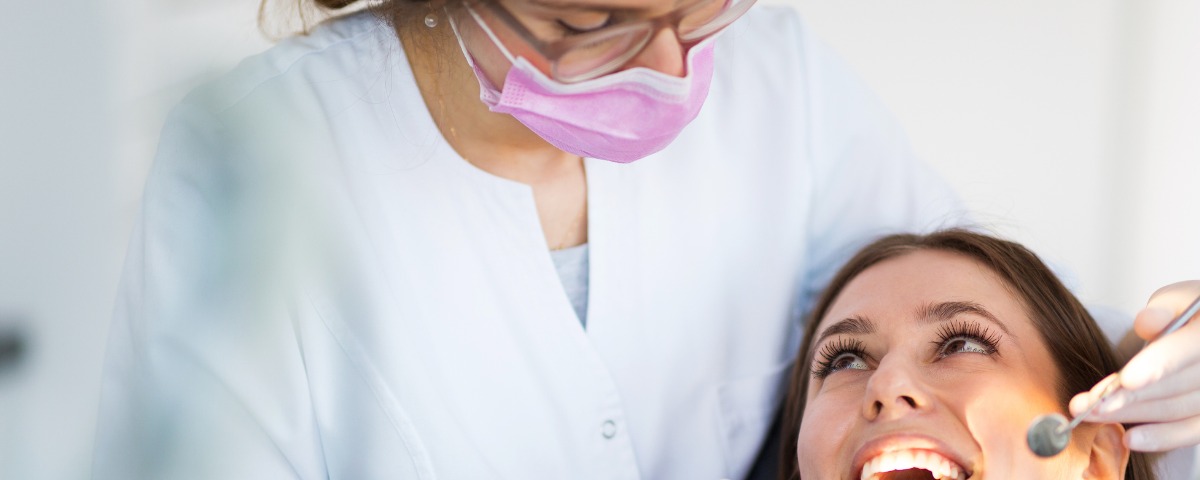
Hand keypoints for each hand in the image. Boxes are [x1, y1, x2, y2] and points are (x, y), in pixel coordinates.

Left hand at [1069, 280, 1199, 451]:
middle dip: (1126, 397)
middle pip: (1174, 386)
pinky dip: (1161, 438)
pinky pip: (1190, 431)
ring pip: (1175, 409)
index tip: (1125, 380)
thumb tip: (1147, 323)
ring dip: (1130, 415)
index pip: (1185, 350)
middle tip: (1086, 404)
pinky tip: (1130, 438)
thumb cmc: (1187, 313)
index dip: (1156, 366)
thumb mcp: (1177, 299)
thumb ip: (1162, 310)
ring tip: (1091, 415)